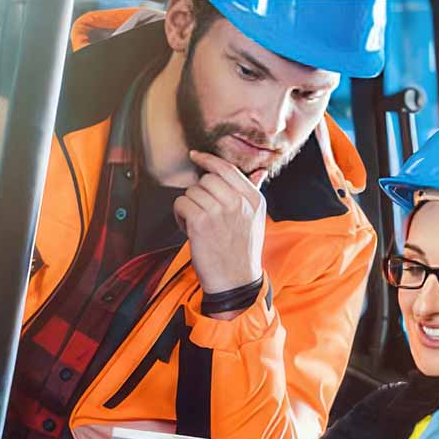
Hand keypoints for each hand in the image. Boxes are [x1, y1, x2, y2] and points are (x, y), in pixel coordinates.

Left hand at [174, 150, 267, 294]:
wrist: (235, 282)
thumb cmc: (242, 252)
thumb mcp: (256, 220)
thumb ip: (253, 194)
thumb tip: (258, 173)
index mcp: (253, 199)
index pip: (227, 168)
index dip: (208, 160)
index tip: (196, 156)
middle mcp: (238, 202)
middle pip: (207, 179)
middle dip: (199, 193)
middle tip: (201, 212)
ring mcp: (219, 211)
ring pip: (192, 191)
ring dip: (189, 206)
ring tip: (197, 225)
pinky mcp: (201, 222)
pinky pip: (181, 203)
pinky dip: (180, 216)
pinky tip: (189, 229)